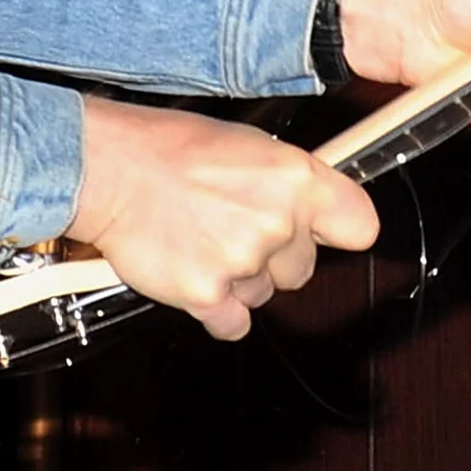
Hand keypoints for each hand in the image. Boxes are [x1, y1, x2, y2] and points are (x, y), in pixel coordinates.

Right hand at [67, 97, 377, 340]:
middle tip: (231, 226)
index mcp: (297, 178)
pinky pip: (233, 324)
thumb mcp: (250, 145)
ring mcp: (243, 261)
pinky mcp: (208, 295)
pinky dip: (215, 309)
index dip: (338, 232)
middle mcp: (278, 221)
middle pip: (303, 269)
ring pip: (263, 295)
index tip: (325, 232)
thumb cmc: (172, 149)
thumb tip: (317, 210)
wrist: (110, 168)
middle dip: (273, 257)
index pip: (360, 226)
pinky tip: (193, 273)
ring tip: (201, 239)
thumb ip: (290, 183)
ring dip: (238, 280)